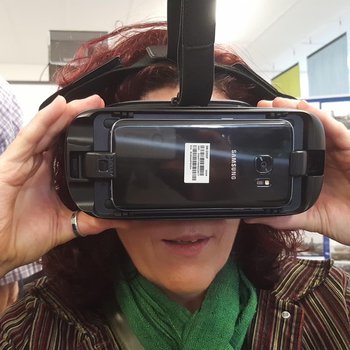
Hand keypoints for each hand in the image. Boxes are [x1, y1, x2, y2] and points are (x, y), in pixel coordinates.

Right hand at [0, 95, 123, 276]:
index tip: (103, 127)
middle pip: (58, 133)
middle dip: (78, 116)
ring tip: (87, 101)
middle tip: (99, 104)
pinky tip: (59, 107)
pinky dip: (44, 120)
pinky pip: (29, 137)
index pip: (67, 148)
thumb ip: (89, 220)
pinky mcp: (11, 162)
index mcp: (48, 177)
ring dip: (66, 113)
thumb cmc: (20, 237)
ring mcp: (23, 161)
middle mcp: (36, 165)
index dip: (83, 135)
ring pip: (46, 129)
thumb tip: (115, 219)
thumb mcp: (64, 226)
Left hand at [245, 97, 349, 245]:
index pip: (291, 146)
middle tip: (262, 106)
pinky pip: (336, 130)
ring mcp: (336, 150)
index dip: (275, 135)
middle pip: (302, 130)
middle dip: (283, 115)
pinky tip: (306, 109)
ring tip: (279, 102)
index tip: (255, 127)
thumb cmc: (345, 218)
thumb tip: (253, 217)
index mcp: (310, 169)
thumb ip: (283, 216)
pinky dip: (321, 118)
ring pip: (317, 124)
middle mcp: (322, 156)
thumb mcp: (308, 217)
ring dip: (298, 110)